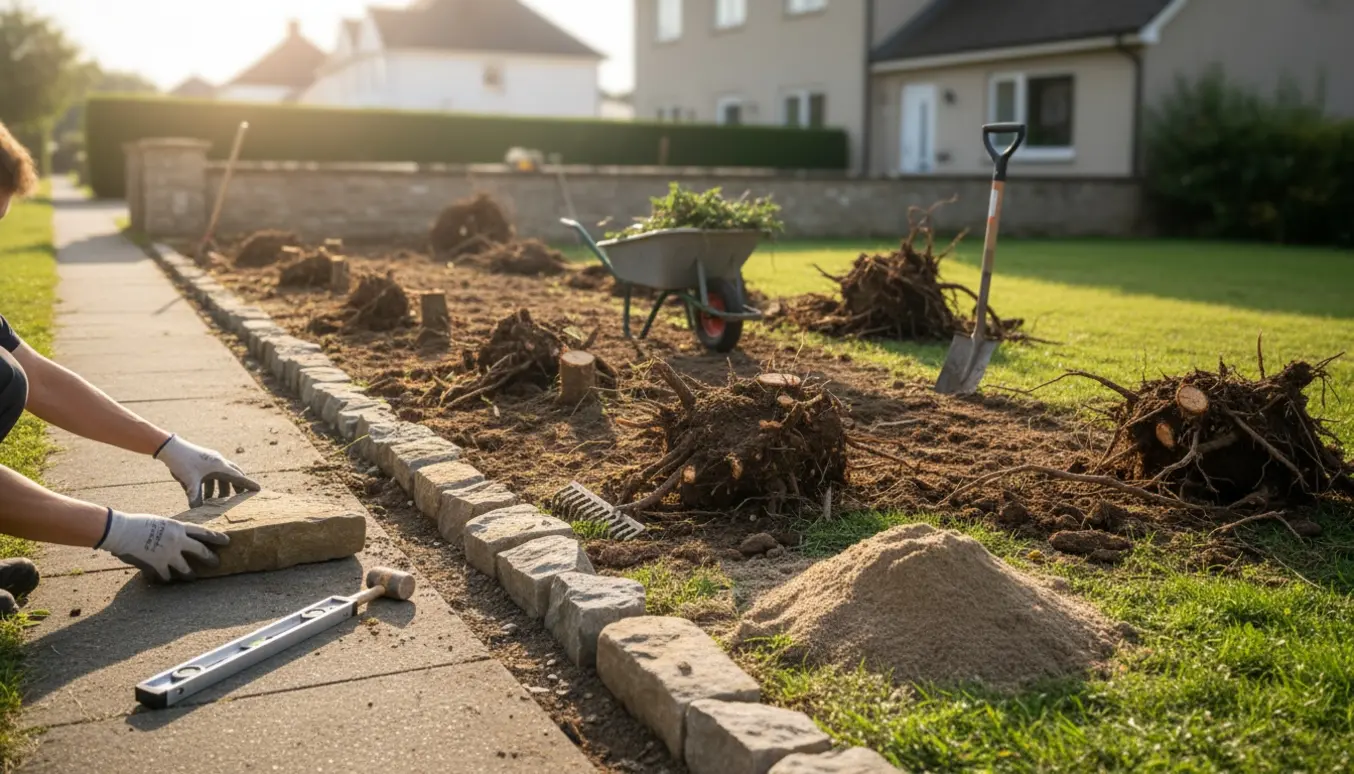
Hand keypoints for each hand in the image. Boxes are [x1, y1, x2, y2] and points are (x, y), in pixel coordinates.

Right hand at [96, 509, 229, 581]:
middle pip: (200, 551)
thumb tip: (176, 538)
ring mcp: (169, 554)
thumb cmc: (137, 523)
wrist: (122, 530)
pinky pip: (166, 576)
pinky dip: (165, 578)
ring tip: (193, 577)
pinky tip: (165, 581)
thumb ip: (170, 531)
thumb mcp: (160, 522)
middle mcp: (178, 541)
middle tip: (217, 563)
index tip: (227, 541)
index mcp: (178, 527)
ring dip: (190, 574)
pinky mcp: (158, 565)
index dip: (216, 537)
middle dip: (210, 558)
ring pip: (186, 568)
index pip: (203, 532)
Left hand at [155, 434, 259, 507]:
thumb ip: (195, 497)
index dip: (248, 484)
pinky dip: (210, 484)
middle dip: (236, 486)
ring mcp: (210, 461)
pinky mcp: (202, 461)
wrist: (169, 448)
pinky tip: (202, 494)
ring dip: (219, 488)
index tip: (259, 489)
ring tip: (214, 501)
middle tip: (239, 496)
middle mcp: (218, 462)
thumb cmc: (182, 462)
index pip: (238, 477)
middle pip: (233, 475)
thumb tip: (196, 511)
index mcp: (220, 466)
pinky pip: (211, 474)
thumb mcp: (190, 482)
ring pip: (220, 476)